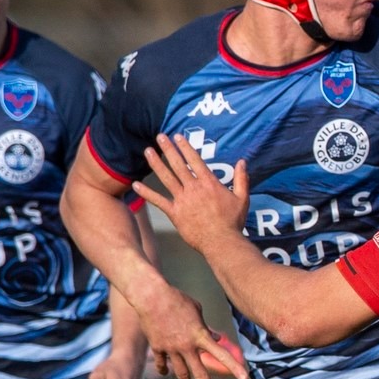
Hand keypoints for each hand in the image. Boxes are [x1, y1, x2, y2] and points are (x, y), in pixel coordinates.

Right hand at [132, 277, 248, 378]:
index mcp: (200, 336)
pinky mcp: (157, 347)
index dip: (234, 367)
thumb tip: (215, 338)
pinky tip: (166, 373)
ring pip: (181, 373)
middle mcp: (187, 346)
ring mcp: (171, 349)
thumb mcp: (197, 311)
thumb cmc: (177, 300)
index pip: (222, 354)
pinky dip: (164, 368)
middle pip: (200, 373)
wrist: (151, 297)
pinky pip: (163, 362)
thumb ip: (206, 328)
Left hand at [134, 134, 250, 253]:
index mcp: (209, 183)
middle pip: (178, 165)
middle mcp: (193, 188)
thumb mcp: (242, 198)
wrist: (221, 241)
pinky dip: (146, 193)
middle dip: (168, 149)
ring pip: (166, 178)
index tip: (177, 137)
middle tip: (160, 137)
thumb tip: (242, 162)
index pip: (195, 160)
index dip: (185, 147)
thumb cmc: (233, 222)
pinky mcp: (175, 213)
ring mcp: (182, 200)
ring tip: (147, 151)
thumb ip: (241, 179)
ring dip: (156, 163)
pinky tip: (136, 185)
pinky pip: (158, 201)